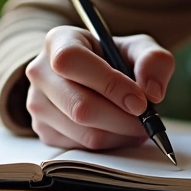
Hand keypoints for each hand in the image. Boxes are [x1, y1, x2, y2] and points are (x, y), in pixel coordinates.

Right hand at [25, 27, 173, 149]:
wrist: (91, 77)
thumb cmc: (113, 59)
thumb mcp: (138, 49)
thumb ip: (154, 60)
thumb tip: (152, 92)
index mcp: (59, 42)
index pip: (72, 61)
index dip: (108, 83)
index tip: (140, 101)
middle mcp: (40, 72)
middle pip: (79, 106)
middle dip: (122, 119)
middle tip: (147, 121)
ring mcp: (36, 104)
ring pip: (84, 133)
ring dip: (120, 135)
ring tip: (137, 125)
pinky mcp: (43, 131)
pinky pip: (81, 149)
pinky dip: (109, 145)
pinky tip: (118, 130)